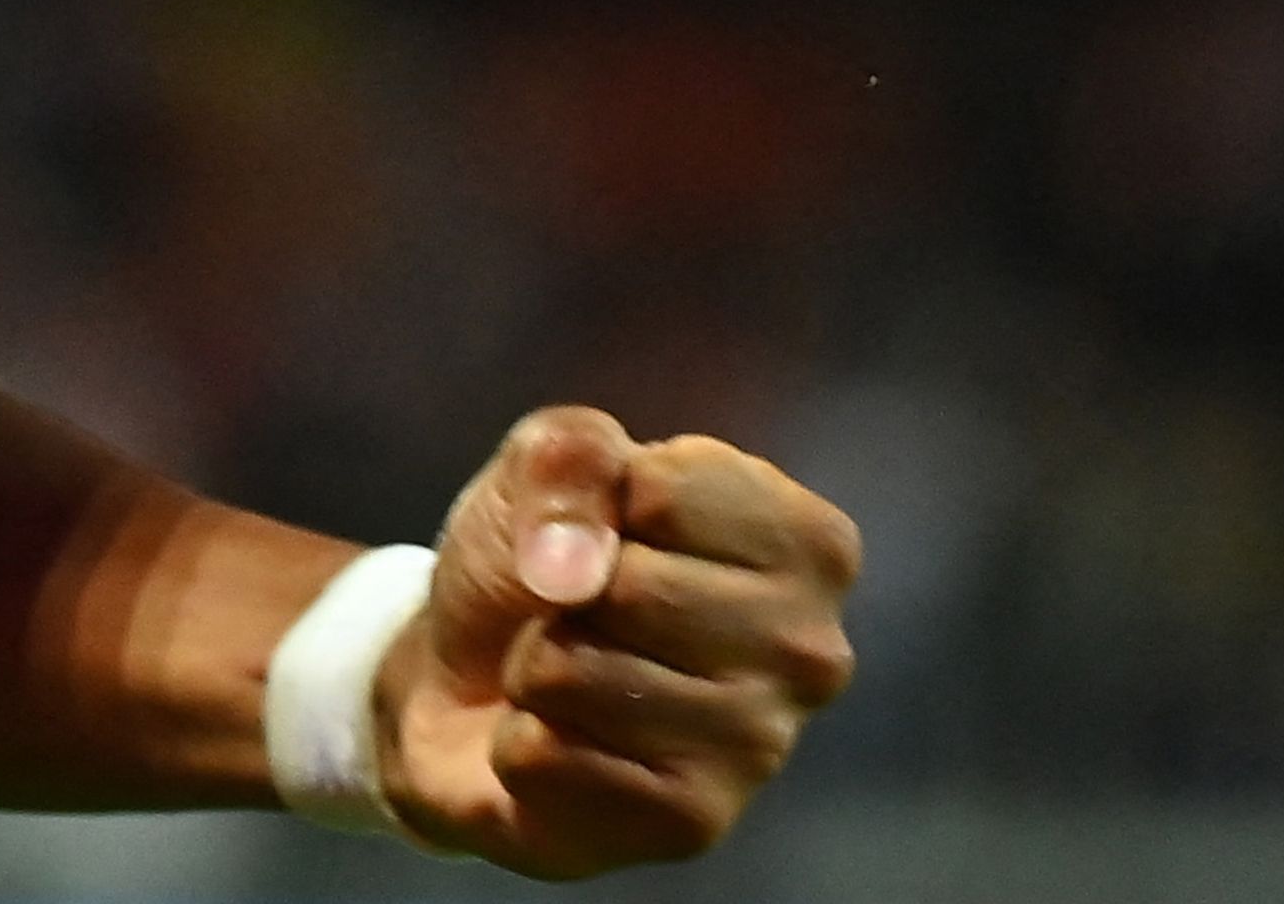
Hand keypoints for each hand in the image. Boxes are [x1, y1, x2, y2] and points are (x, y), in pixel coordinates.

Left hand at [377, 406, 856, 876]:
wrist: (472, 679)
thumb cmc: (541, 555)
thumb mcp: (550, 458)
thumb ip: (571, 459)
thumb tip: (573, 569)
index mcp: (809, 543)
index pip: (665, 494)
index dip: (599, 504)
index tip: (614, 533)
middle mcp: (810, 652)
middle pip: (626, 590)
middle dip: (563, 595)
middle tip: (583, 617)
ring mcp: (759, 748)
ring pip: (570, 673)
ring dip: (535, 668)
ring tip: (571, 679)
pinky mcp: (690, 825)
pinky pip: (543, 755)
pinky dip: (520, 745)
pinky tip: (565, 743)